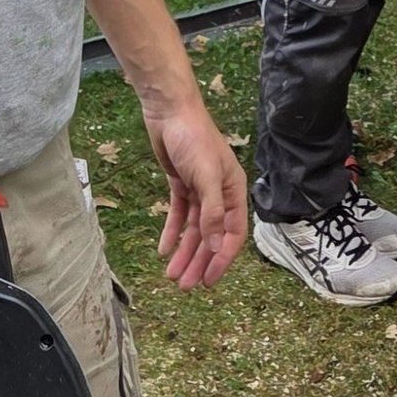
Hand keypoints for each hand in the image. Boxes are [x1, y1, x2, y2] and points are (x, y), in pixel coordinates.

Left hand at [143, 96, 247, 289]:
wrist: (169, 112)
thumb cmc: (194, 138)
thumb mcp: (206, 176)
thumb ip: (212, 211)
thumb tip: (215, 245)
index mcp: (233, 191)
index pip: (232, 233)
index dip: (221, 259)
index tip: (208, 281)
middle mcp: (219, 194)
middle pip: (211, 236)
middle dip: (199, 261)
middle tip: (185, 285)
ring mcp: (200, 189)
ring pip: (194, 229)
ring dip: (184, 252)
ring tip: (172, 274)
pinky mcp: (181, 184)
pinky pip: (178, 214)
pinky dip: (172, 232)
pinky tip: (163, 249)